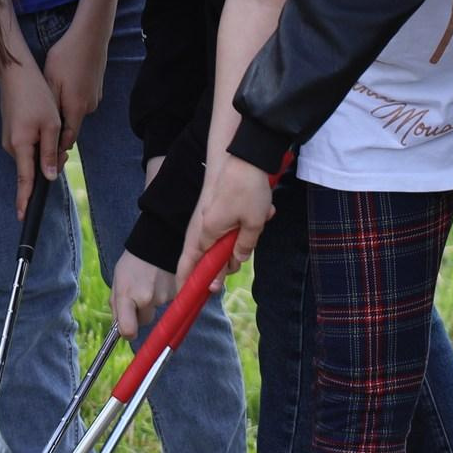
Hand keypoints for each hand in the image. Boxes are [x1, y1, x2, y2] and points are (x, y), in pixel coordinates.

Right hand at [0, 54, 62, 219]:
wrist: (16, 74)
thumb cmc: (36, 96)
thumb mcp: (50, 125)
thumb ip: (50, 153)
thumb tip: (48, 177)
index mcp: (21, 146)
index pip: (24, 180)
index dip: (25, 199)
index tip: (23, 216)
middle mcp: (11, 146)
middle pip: (31, 168)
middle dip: (48, 165)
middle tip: (65, 151)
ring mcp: (9, 140)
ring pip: (31, 156)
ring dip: (45, 152)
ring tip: (55, 130)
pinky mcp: (11, 133)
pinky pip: (26, 147)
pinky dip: (39, 144)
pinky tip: (46, 127)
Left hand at [43, 13, 109, 152]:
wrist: (90, 37)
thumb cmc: (66, 57)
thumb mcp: (51, 81)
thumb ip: (50, 108)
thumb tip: (46, 130)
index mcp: (76, 108)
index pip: (66, 140)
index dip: (56, 149)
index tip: (44, 154)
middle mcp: (88, 107)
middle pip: (71, 127)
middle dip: (57, 131)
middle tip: (40, 128)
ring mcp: (95, 98)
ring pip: (75, 113)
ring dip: (64, 113)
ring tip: (49, 105)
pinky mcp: (96, 89)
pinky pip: (81, 102)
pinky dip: (72, 101)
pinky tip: (63, 89)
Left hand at [109, 250, 177, 339]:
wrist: (157, 243)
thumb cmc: (133, 264)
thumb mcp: (118, 282)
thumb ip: (116, 305)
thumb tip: (119, 329)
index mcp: (127, 296)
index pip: (128, 330)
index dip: (127, 333)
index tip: (127, 331)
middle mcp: (146, 299)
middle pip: (143, 321)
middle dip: (140, 314)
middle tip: (138, 295)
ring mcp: (162, 297)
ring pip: (155, 311)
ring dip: (151, 302)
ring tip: (149, 282)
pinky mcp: (175, 293)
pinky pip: (167, 303)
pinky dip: (163, 295)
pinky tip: (159, 281)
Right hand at [185, 154, 276, 278]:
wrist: (244, 155)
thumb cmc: (247, 189)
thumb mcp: (253, 224)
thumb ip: (243, 248)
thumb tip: (235, 262)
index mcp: (206, 234)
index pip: (191, 267)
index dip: (193, 285)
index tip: (201, 297)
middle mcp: (201, 227)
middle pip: (207, 258)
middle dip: (226, 262)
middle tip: (241, 258)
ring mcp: (207, 218)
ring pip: (220, 242)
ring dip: (239, 241)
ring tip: (259, 223)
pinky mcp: (215, 209)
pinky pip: (226, 227)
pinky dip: (242, 225)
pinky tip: (261, 213)